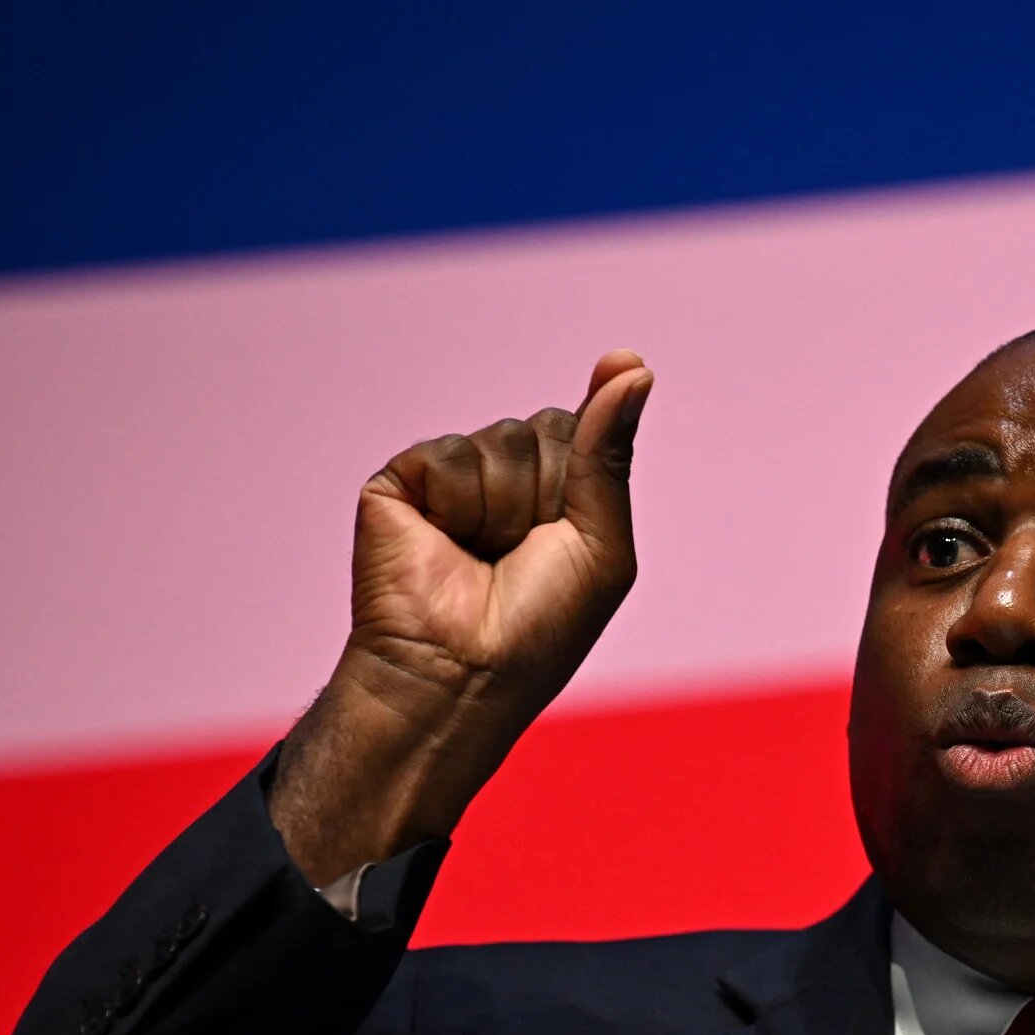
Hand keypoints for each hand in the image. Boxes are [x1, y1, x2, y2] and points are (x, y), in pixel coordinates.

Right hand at [271, 351, 655, 882]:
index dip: (588, 463)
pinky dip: (458, 505)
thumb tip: (632, 362)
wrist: (463, 673)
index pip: (586, 428)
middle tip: (524, 556)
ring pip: (503, 439)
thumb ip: (609, 450)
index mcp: (558, 491)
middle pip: (549, 424)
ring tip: (482, 559)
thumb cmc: (539, 628)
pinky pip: (451, 454)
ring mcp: (452, 477)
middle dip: (550, 494)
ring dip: (506, 508)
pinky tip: (443, 545)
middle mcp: (506, 477)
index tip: (571, 522)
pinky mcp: (402, 481)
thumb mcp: (602, 543)